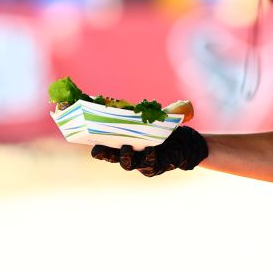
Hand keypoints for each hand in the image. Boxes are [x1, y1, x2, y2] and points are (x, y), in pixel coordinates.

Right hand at [90, 125, 207, 176]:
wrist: (184, 143)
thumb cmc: (162, 130)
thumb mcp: (148, 121)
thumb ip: (135, 116)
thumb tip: (120, 104)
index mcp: (123, 145)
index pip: (105, 149)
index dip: (97, 146)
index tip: (88, 140)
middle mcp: (129, 156)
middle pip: (112, 158)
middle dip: (105, 154)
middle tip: (99, 149)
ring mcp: (140, 164)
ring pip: (128, 164)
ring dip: (125, 156)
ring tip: (126, 147)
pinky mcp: (154, 168)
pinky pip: (149, 165)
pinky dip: (149, 156)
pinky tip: (150, 149)